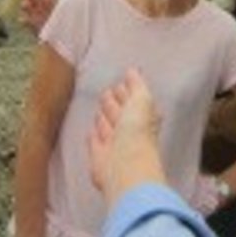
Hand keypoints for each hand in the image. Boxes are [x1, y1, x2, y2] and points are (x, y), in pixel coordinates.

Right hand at [19, 0, 66, 35]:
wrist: (66, 31)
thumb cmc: (66, 13)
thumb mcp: (65, 0)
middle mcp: (40, 5)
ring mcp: (36, 15)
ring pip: (28, 8)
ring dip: (25, 5)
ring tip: (25, 3)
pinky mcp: (34, 26)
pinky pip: (27, 23)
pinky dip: (24, 21)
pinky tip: (23, 19)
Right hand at [88, 68, 164, 208]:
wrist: (124, 165)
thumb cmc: (137, 131)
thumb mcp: (142, 99)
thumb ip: (137, 84)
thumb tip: (133, 70)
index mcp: (143, 117)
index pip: (134, 102)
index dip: (128, 92)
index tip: (121, 82)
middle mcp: (130, 132)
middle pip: (120, 114)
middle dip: (114, 103)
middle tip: (107, 92)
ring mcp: (114, 145)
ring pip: (108, 127)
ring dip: (104, 117)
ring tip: (100, 106)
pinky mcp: (99, 157)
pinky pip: (95, 142)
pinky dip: (94, 136)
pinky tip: (92, 130)